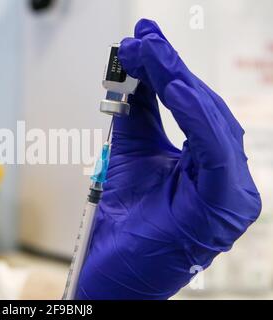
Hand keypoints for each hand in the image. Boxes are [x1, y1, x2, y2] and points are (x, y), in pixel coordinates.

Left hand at [76, 19, 261, 298]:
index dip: (170, 69)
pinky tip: (175, 88)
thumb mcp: (132, 151)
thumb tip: (134, 66)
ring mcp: (231, 193)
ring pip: (212, 123)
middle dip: (170, 70)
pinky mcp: (224, 207)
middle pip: (204, 108)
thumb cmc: (125, 217)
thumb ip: (138, 112)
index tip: (143, 39)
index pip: (194, 105)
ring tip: (149, 53)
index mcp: (209, 164)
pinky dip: (196, 117)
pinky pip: (214, 152)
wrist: (113, 268)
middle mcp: (227, 175)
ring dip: (178, 84)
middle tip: (141, 40)